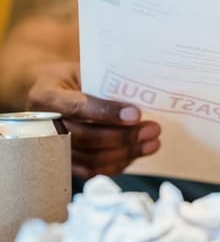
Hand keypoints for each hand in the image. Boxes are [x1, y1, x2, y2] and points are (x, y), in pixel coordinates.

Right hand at [26, 62, 160, 177]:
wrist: (52, 93)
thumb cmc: (73, 79)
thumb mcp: (84, 71)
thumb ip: (105, 84)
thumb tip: (143, 96)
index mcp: (46, 96)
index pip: (77, 107)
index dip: (107, 113)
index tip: (136, 114)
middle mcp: (43, 126)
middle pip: (85, 137)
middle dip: (123, 136)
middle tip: (153, 130)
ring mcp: (51, 148)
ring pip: (91, 158)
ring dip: (126, 153)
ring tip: (152, 143)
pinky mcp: (64, 163)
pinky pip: (92, 170)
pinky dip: (117, 164)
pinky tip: (136, 154)